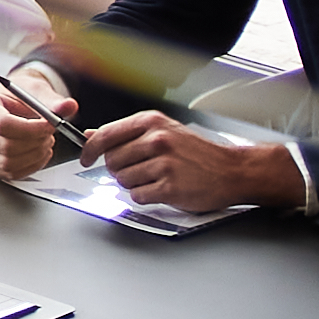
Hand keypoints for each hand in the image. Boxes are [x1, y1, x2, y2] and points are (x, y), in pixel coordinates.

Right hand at [0, 70, 78, 181]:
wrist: (13, 104)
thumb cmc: (19, 96)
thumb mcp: (36, 90)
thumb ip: (52, 100)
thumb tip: (68, 107)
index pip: (2, 124)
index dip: (31, 129)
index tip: (50, 125)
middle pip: (6, 146)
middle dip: (36, 142)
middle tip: (50, 133)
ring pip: (9, 163)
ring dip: (35, 155)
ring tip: (45, 141)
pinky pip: (10, 173)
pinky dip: (31, 166)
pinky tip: (39, 152)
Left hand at [81, 114, 303, 221]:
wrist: (232, 171)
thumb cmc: (197, 153)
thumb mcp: (163, 132)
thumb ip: (126, 133)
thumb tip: (90, 135)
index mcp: (152, 122)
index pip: (106, 135)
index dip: (90, 150)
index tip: (86, 159)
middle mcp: (157, 140)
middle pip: (112, 161)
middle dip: (119, 170)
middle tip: (141, 170)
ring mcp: (164, 164)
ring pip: (122, 180)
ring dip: (134, 183)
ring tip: (156, 178)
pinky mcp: (170, 187)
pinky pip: (138, 196)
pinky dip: (145, 196)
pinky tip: (161, 189)